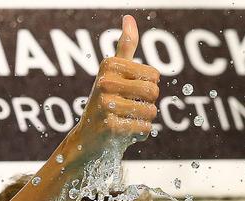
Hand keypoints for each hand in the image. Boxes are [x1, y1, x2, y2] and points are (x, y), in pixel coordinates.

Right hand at [76, 15, 159, 148]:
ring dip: (145, 120)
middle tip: (131, 108)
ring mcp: (106, 105)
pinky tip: (126, 133)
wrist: (89, 139)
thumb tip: (129, 18)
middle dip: (149, 104)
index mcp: (109, 65)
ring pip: (151, 112)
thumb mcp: (112, 73)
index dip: (149, 86)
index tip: (132, 91)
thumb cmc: (106, 102)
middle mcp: (105, 82)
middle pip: (153, 92)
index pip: (154, 75)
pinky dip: (141, 134)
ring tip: (128, 120)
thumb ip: (124, 47)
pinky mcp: (111, 127)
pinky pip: (145, 129)